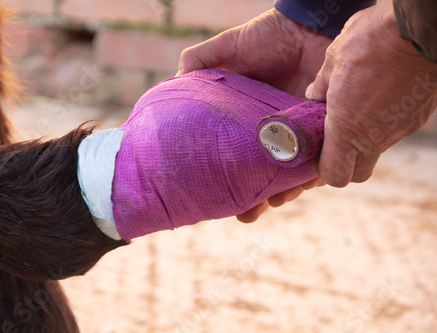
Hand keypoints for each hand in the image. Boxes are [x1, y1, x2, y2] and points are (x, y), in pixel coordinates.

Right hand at [178, 9, 332, 221]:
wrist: (309, 25)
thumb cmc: (268, 36)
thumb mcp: (227, 48)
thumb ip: (200, 62)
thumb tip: (174, 83)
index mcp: (249, 122)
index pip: (236, 158)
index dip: (227, 179)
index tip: (215, 198)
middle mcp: (274, 132)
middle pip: (264, 174)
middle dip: (256, 198)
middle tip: (245, 214)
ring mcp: (301, 133)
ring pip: (292, 174)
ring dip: (283, 192)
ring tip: (272, 202)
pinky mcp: (326, 129)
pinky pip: (322, 159)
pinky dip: (312, 174)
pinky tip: (301, 184)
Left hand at [306, 0, 436, 186]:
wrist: (416, 28)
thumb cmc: (370, 42)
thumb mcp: (333, 61)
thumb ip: (321, 86)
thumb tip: (313, 95)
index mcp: (347, 129)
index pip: (335, 175)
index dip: (323, 170)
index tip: (318, 155)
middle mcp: (376, 137)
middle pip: (358, 173)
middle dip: (345, 165)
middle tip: (335, 141)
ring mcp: (400, 130)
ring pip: (377, 149)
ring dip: (364, 138)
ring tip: (357, 108)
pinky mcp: (418, 118)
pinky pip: (394, 131)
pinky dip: (383, 123)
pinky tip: (378, 97)